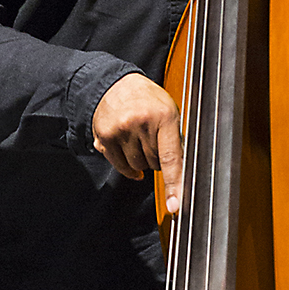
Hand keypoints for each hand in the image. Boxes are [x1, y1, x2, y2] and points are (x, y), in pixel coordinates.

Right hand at [91, 73, 183, 213]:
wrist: (115, 84)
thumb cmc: (148, 100)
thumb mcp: (169, 111)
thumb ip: (176, 140)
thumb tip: (183, 173)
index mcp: (164, 116)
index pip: (171, 157)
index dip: (174, 184)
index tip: (175, 205)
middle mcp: (141, 123)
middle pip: (154, 164)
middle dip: (157, 158)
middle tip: (153, 139)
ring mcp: (121, 130)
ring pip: (137, 167)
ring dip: (141, 161)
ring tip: (140, 139)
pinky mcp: (105, 137)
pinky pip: (120, 166)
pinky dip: (128, 167)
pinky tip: (129, 152)